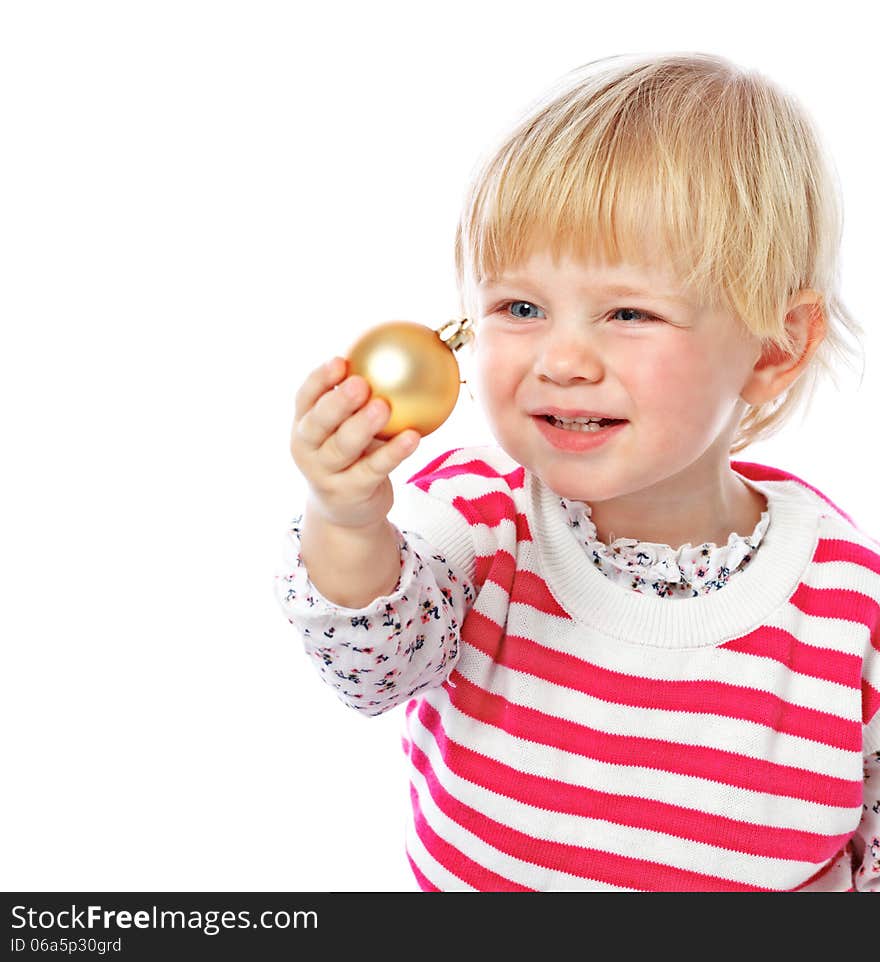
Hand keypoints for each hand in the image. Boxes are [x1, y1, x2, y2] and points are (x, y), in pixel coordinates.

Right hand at [290, 356, 420, 529]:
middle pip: (318, 423)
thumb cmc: (350, 457)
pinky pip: (374, 469)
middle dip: (337, 402)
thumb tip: (395, 354)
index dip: (319, 379)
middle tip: (360, 384)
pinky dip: (394, 453)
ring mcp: (325, 474)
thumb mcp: (343, 429)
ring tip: (383, 407)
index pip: (305, 398)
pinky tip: (414, 437)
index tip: (341, 361)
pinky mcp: (349, 492)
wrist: (344, 512)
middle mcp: (307, 450)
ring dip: (363, 426)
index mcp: (303, 426)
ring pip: (343, 447)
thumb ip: (358, 400)